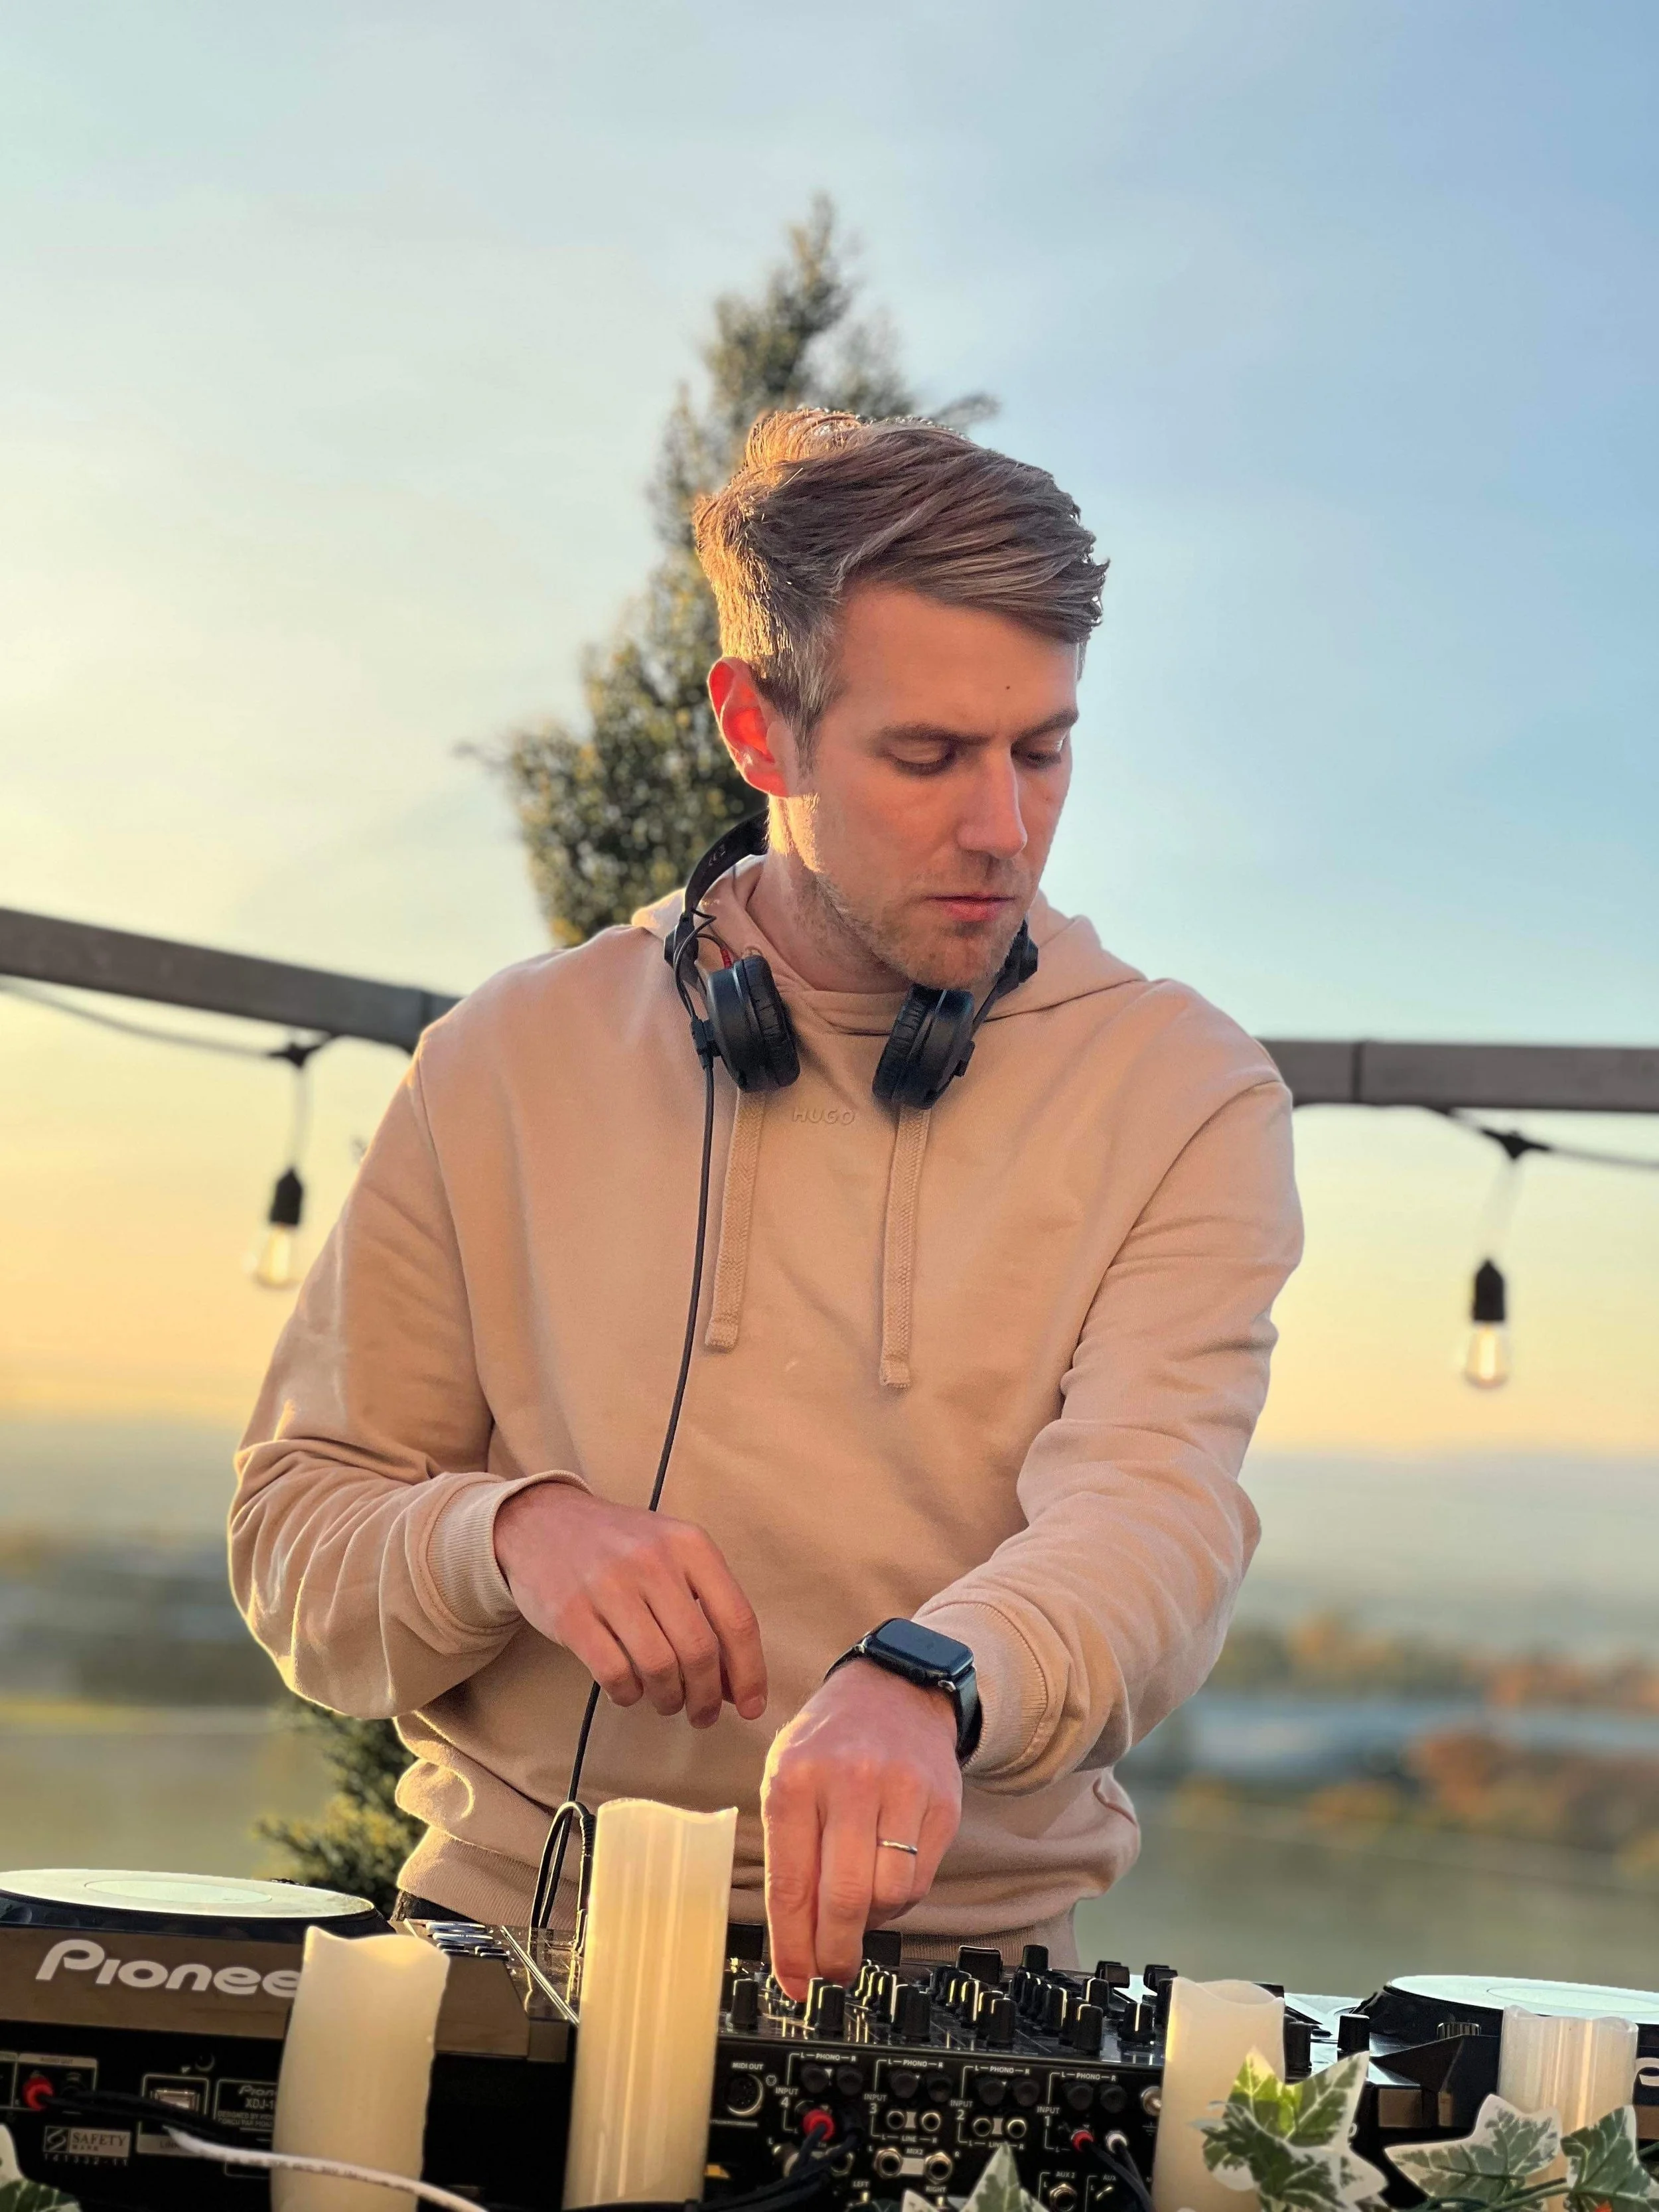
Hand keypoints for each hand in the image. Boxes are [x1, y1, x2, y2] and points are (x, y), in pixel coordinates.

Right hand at [493, 1486, 766, 1727]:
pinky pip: (615, 1673)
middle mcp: (654, 1561)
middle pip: (699, 1650)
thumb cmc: (620, 1547)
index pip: (737, 1619)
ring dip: (669, 1699)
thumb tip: (735, 1684)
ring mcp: (609, 1586)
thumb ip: (706, 1608)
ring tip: (666, 1702)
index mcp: (690, 1545)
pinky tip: (629, 1689)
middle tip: (702, 1716)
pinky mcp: (571, 1614)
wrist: (542, 1522)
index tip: (752, 1707)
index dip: (750, 1673)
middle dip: (707, 1697)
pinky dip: (629, 1694)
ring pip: (659, 1666)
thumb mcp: (672, 1555)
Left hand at [761, 1658, 961, 1998]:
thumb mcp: (785, 1780)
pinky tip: (885, 1878)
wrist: (894, 1689)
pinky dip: (899, 1899)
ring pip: (890, 1895)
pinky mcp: (941, 1803)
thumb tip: (795, 1945)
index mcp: (795, 1779)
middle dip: (835, 1953)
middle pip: (846, 1899)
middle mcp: (849, 1781)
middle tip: (831, 1972)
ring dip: (871, 1921)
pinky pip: (921, 1880)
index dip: (793, 1948)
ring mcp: (902, 1790)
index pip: (792, 1884)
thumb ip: (787, 1858)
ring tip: (858, 1907)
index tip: (795, 1985)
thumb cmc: (829, 1744)